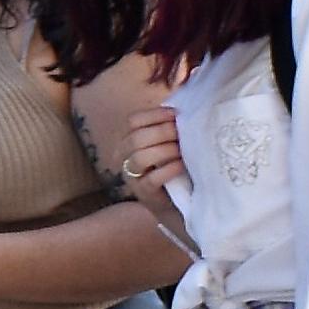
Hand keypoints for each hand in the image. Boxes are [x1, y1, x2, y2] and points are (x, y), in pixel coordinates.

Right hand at [112, 102, 187, 226]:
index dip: (156, 115)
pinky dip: (169, 169)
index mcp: (127, 140)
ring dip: (166, 150)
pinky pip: (151, 179)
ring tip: (183, 150)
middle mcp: (123, 157)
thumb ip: (168, 127)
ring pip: (140, 157)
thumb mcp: (167, 142)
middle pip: (137, 137)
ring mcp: (131, 176)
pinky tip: (181, 164)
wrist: (175, 202)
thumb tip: (185, 107)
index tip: (178, 115)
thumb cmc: (172, 166)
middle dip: (163, 132)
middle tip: (184, 133)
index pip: (134, 120)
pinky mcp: (143, 194)